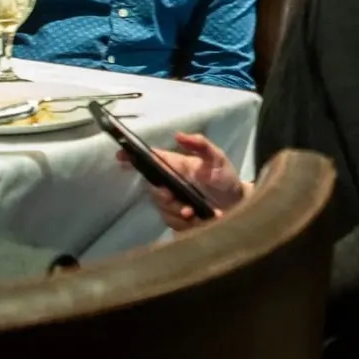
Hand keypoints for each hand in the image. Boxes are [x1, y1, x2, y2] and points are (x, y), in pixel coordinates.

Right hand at [121, 131, 248, 230]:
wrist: (238, 204)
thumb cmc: (225, 177)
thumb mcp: (217, 158)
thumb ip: (200, 144)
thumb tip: (178, 135)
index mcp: (177, 166)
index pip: (151, 160)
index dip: (133, 159)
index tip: (120, 158)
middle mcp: (171, 183)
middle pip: (154, 189)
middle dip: (164, 196)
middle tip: (178, 200)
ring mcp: (173, 202)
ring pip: (163, 208)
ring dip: (178, 212)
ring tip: (195, 213)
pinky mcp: (178, 219)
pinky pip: (172, 223)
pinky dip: (185, 223)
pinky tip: (199, 220)